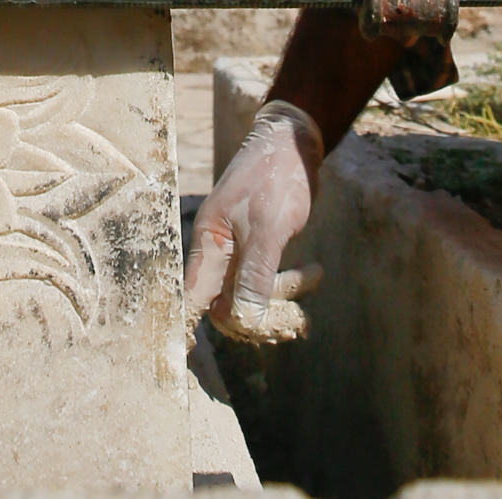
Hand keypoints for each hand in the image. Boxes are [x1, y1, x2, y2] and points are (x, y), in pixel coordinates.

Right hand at [182, 102, 322, 329]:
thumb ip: (253, 275)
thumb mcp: (268, 228)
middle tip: (291, 322)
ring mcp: (238, 249)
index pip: (190, 297)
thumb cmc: (275, 178)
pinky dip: (290, 286)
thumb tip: (243, 323)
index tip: (185, 359)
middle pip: (225, 306)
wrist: (296, 142)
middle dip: (257, 319)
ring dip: (283, 298)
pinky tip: (317, 273)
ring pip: (250, 296)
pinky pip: (267, 282)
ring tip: (315, 277)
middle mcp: (218, 250)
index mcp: (208, 243)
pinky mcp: (259, 247)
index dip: (186, 328)